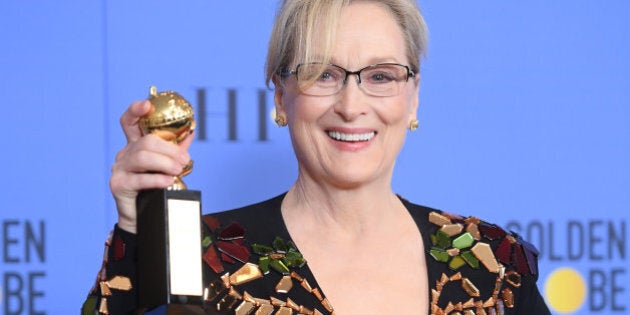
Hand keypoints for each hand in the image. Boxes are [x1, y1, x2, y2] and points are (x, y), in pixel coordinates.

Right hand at [110, 100, 192, 233]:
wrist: (143, 218)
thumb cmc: (154, 189)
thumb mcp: (167, 166)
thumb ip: (176, 149)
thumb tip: (191, 132)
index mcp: (134, 145)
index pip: (129, 121)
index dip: (135, 110)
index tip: (147, 105)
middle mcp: (124, 154)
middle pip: (145, 142)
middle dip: (169, 149)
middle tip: (185, 159)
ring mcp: (119, 169)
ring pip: (143, 157)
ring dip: (165, 162)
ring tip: (179, 169)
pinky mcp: (118, 185)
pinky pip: (140, 178)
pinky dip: (157, 178)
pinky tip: (168, 180)